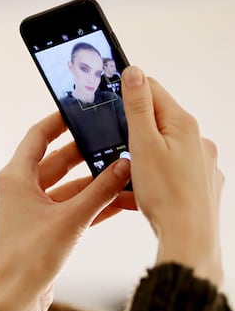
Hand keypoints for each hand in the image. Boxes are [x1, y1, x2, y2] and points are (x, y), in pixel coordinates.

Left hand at [0, 112, 132, 310]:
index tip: (81, 110)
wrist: (16, 296)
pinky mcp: (40, 228)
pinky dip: (89, 203)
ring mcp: (28, 210)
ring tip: (122, 169)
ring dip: (92, 182)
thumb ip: (100, 192)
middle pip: (54, 161)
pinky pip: (67, 207)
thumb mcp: (71, 219)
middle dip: (85, 153)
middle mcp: (18, 189)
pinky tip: (118, 200)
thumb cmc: (32, 256)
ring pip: (65, 186)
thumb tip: (124, 165)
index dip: (58, 121)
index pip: (37, 137)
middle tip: (112, 140)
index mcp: (14, 178)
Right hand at [121, 66, 223, 285]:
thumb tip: (133, 71)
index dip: (127, 92)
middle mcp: (199, 139)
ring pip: (165, 147)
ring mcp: (203, 162)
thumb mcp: (142, 144)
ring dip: (144, 154)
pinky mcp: (203, 183)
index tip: (107, 100)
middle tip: (113, 145)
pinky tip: (143, 193)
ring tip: (128, 175)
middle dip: (133, 128)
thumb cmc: (165, 195)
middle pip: (158, 119)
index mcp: (183, 124)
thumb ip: (138, 107)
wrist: (190, 239)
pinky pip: (174, 171)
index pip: (152, 89)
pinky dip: (156, 176)